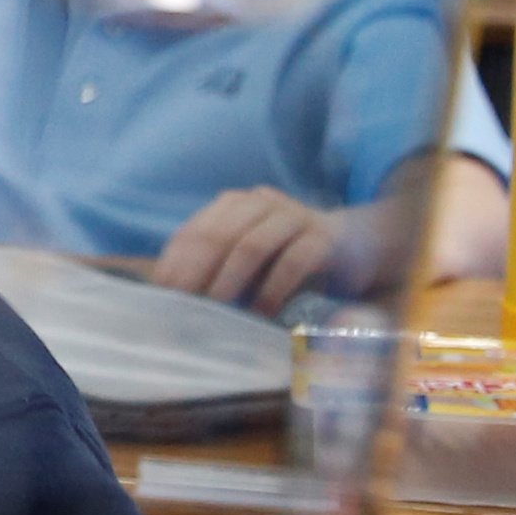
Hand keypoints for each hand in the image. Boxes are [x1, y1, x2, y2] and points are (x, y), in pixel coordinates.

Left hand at [152, 182, 353, 312]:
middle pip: (218, 236)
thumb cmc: (285, 256)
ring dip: (231, 281)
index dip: (175, 264)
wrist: (353, 243)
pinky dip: (273, 288)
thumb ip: (214, 267)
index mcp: (233, 204)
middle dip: (197, 274)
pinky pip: (293, 261)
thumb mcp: (245, 258)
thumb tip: (174, 299)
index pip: (193, 231)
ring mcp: (293, 215)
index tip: (162, 296)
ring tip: (219, 311)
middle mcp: (260, 202)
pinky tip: (262, 312)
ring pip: (252, 245)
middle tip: (185, 307)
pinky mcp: (323, 236)